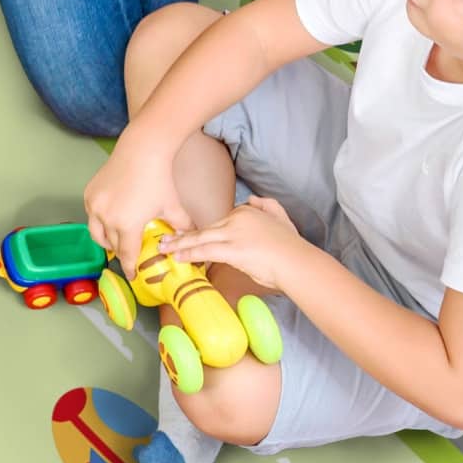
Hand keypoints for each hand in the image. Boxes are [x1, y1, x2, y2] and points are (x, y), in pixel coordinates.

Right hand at [84, 132, 190, 258]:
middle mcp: (106, 218)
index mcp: (127, 225)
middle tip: (128, 253)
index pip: (126, 255)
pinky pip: (91, 215)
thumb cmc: (159, 180)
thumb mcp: (173, 207)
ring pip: (96, 233)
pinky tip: (112, 216)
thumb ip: (181, 227)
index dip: (130, 267)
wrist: (141, 151)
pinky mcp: (88, 194)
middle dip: (120, 251)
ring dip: (106, 239)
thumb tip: (187, 241)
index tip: (132, 275)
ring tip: (117, 238)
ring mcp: (94, 206)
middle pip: (111, 245)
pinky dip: (100, 220)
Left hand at [157, 198, 305, 294]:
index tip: (187, 236)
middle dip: (182, 235)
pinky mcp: (232, 250)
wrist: (298, 262)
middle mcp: (238, 219)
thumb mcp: (281, 217)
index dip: (201, 232)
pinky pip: (205, 251)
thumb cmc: (291, 247)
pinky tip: (178, 257)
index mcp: (246, 212)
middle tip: (165, 239)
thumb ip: (266, 205)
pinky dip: (189, 253)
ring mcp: (234, 234)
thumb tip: (252, 199)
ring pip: (200, 239)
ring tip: (165, 249)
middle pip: (205, 229)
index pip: (218, 223)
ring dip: (180, 244)